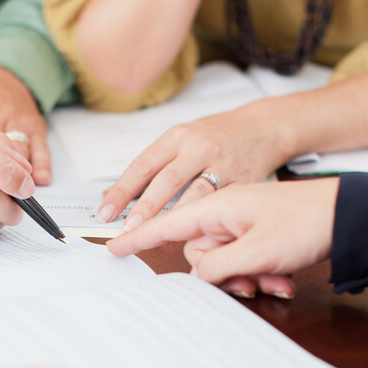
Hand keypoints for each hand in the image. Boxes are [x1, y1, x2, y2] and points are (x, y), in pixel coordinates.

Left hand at [96, 103, 293, 228]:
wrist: (263, 128)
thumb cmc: (214, 137)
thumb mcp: (181, 140)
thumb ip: (150, 167)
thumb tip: (110, 195)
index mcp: (177, 137)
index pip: (143, 165)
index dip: (121, 191)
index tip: (105, 212)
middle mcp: (199, 148)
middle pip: (167, 180)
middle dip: (144, 208)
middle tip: (127, 230)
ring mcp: (223, 164)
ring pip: (195, 195)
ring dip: (174, 219)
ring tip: (156, 238)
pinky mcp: (243, 181)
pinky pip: (221, 206)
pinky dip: (204, 224)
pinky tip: (190, 239)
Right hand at [107, 179, 339, 298]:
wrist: (353, 212)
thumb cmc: (307, 222)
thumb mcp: (257, 251)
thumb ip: (218, 265)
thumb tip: (197, 276)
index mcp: (218, 205)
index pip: (169, 223)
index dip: (141, 236)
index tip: (115, 246)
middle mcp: (226, 211)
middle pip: (200, 252)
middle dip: (222, 274)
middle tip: (251, 283)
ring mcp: (243, 221)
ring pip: (224, 260)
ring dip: (246, 276)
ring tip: (274, 280)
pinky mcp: (259, 231)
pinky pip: (244, 258)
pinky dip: (260, 271)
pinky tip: (282, 278)